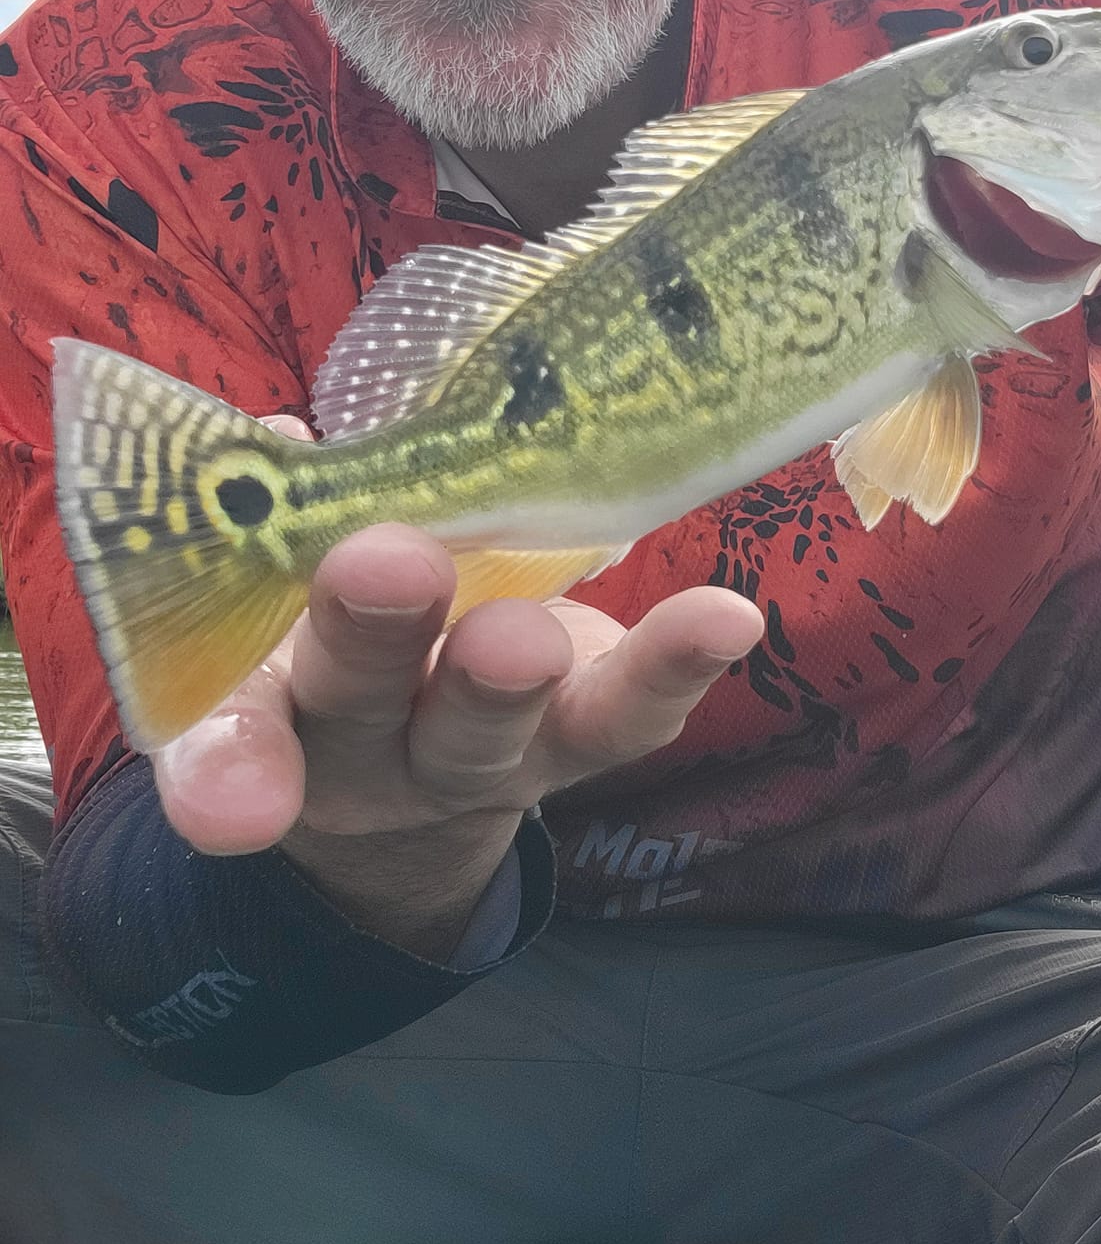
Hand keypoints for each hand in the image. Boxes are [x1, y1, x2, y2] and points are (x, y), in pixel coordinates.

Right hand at [152, 418, 762, 955]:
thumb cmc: (335, 641)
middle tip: (391, 566)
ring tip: (529, 633)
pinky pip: (630, 716)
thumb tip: (278, 437)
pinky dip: (676, 667)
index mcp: (270, 707)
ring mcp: (481, 758)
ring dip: (509, 674)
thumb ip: (279, 520)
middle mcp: (368, 753)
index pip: (231, 748)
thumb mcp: (280, 598)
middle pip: (364, 704)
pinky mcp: (580, 744)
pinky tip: (728, 621)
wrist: (409, 773)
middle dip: (376, 635)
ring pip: (493, 728)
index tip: (237, 806)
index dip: (229, 775)